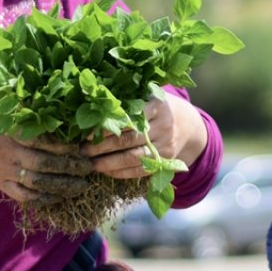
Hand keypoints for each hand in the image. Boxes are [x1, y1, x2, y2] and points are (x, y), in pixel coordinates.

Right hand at [0, 112, 92, 205]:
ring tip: (81, 186)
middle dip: (69, 168)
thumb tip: (61, 100)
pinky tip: (59, 197)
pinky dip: (43, 199)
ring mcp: (3, 171)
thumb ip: (29, 110)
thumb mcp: (6, 112)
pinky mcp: (0, 185)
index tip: (82, 148)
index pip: (41, 140)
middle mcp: (6, 152)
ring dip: (61, 186)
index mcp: (10, 131)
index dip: (63, 146)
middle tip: (88, 168)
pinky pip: (24, 197)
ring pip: (36, 183)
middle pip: (42, 163)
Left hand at [81, 93, 205, 178]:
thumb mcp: (148, 97)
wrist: (187, 124)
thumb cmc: (157, 108)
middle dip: (103, 147)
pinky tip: (106, 171)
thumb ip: (127, 102)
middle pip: (129, 140)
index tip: (88, 134)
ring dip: (109, 163)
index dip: (107, 128)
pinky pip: (140, 170)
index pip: (128, 119)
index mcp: (158, 105)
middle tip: (83, 150)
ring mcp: (166, 146)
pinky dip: (121, 173)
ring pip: (134, 158)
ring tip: (91, 164)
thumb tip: (93, 109)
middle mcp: (164, 126)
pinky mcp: (165, 161)